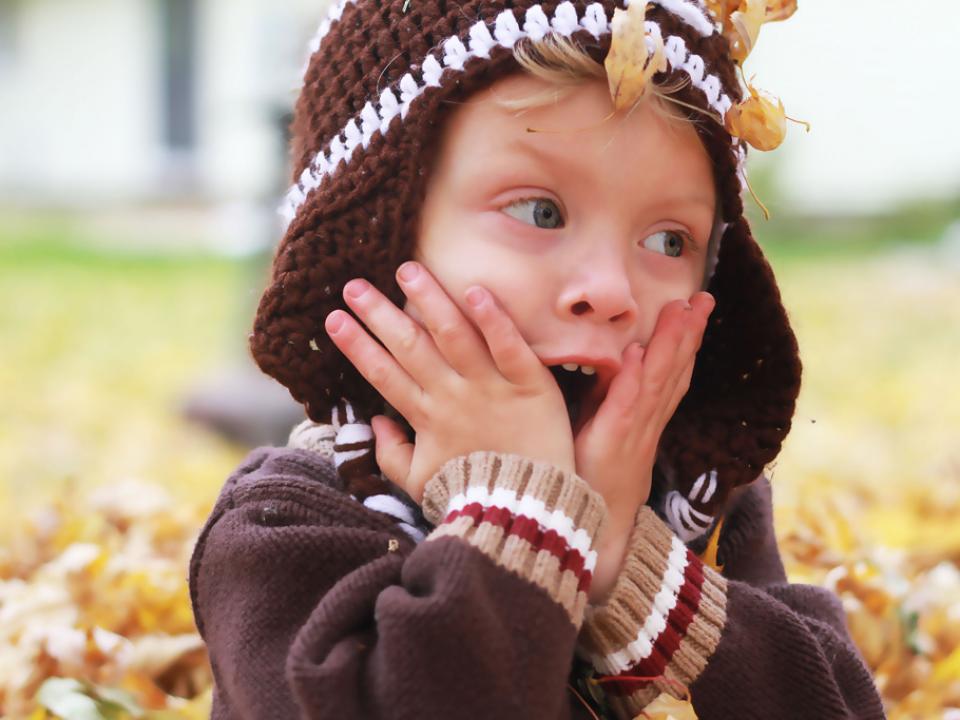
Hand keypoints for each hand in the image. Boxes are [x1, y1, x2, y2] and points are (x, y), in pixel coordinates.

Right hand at [325, 262, 574, 502]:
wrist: (525, 511)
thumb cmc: (472, 496)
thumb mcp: (420, 482)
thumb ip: (392, 453)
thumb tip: (373, 424)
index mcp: (426, 417)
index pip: (383, 374)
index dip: (357, 346)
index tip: (333, 319)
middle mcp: (452, 396)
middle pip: (409, 346)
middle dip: (378, 314)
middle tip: (353, 285)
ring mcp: (489, 388)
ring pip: (453, 335)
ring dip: (428, 300)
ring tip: (407, 270)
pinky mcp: (529, 385)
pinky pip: (509, 346)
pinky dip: (493, 319)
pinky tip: (475, 290)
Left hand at [575, 292, 714, 601]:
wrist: (591, 527)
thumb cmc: (592, 476)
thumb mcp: (603, 428)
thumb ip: (611, 396)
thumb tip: (619, 360)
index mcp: (645, 418)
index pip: (671, 372)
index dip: (685, 340)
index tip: (695, 307)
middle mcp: (647, 421)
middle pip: (674, 370)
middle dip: (689, 333)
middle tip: (704, 297)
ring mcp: (634, 431)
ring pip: (659, 382)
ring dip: (671, 345)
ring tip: (682, 311)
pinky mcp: (613, 441)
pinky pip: (627, 406)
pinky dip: (634, 380)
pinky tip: (638, 355)